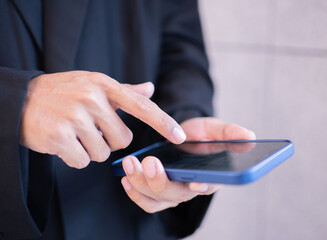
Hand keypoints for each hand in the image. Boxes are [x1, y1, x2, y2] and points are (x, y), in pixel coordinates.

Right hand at [19, 71, 185, 168]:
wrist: (20, 100)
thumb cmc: (63, 93)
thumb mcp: (93, 84)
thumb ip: (124, 91)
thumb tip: (150, 89)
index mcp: (104, 85)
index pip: (141, 106)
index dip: (163, 122)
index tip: (180, 137)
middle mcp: (92, 99)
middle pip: (123, 139)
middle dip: (109, 140)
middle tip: (90, 129)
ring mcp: (75, 117)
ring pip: (103, 153)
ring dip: (90, 149)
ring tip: (74, 133)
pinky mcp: (59, 136)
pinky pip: (83, 161)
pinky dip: (75, 157)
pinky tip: (63, 142)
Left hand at [121, 117, 254, 212]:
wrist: (184, 136)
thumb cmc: (202, 135)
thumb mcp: (216, 129)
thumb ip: (230, 132)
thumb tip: (250, 136)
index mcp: (211, 175)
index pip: (210, 185)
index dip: (203, 185)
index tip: (194, 180)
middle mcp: (192, 188)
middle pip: (177, 194)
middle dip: (160, 181)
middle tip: (148, 162)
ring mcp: (175, 192)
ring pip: (158, 199)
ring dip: (141, 184)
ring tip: (130, 164)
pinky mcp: (159, 192)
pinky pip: (147, 201)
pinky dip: (135, 193)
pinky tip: (126, 179)